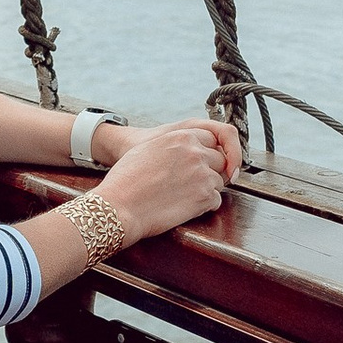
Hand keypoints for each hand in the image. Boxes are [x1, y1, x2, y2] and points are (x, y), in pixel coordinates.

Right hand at [99, 119, 236, 242]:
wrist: (121, 205)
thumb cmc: (127, 179)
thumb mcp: (148, 148)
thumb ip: (172, 145)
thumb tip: (184, 150)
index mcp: (182, 136)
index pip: (213, 140)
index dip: (209, 153)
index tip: (205, 162)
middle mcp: (195, 153)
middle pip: (221, 160)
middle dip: (212, 170)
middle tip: (195, 182)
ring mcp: (202, 175)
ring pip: (219, 181)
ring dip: (208, 189)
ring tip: (187, 196)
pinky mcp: (204, 197)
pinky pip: (216, 201)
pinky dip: (205, 205)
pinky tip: (187, 206)